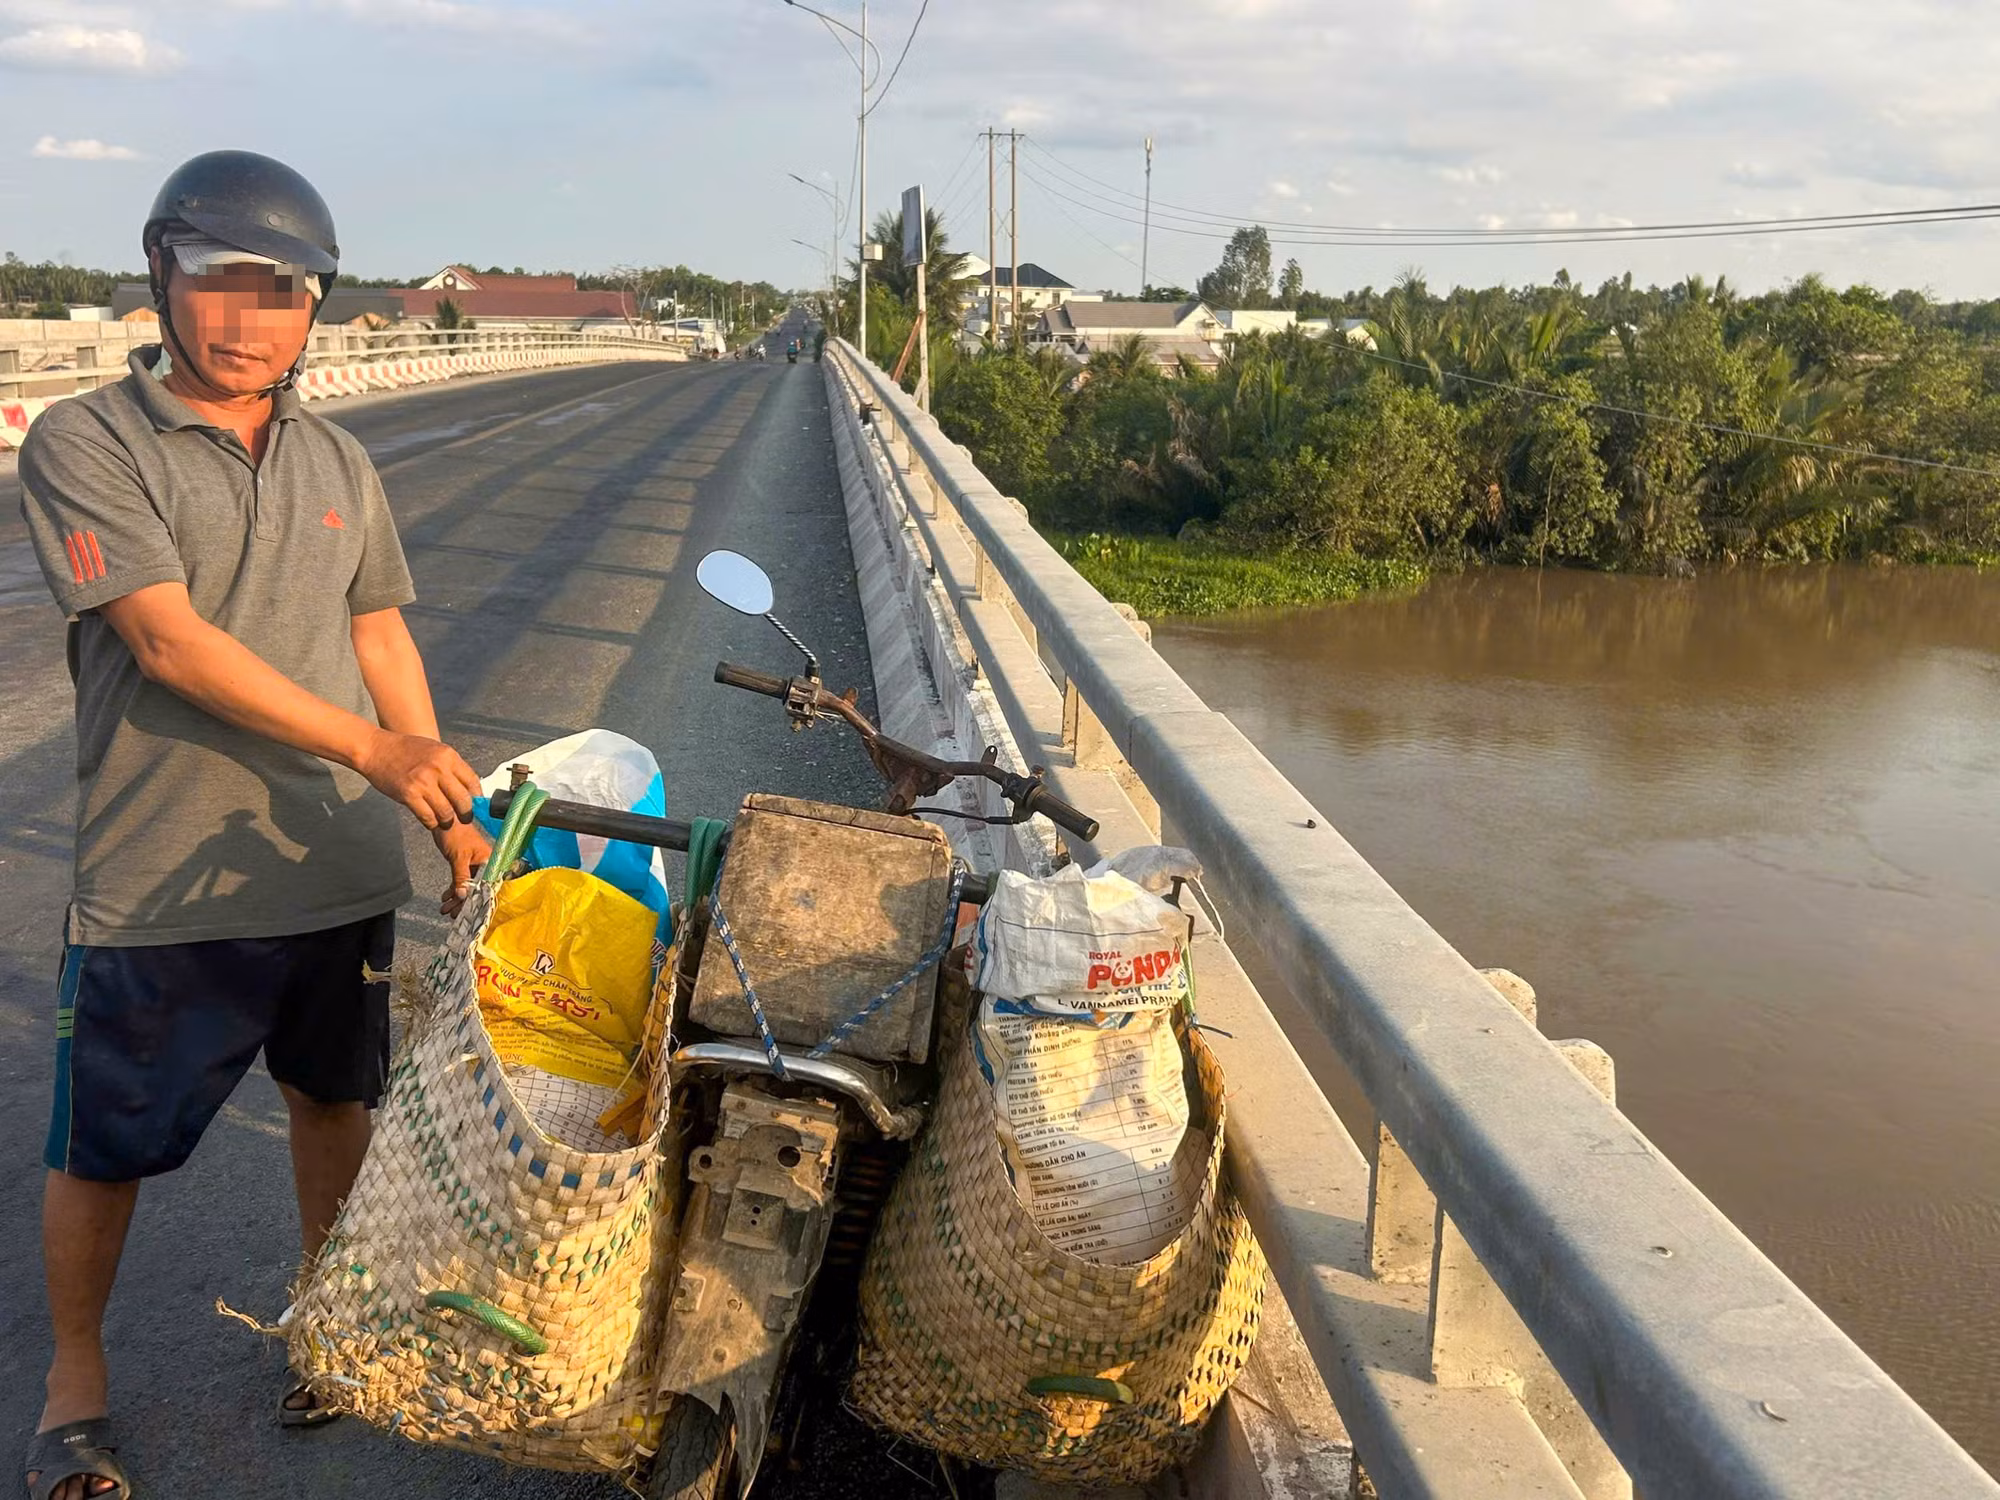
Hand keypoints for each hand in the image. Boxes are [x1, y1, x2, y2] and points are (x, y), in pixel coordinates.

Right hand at [354, 728, 481, 829]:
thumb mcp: (434, 750)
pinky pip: (428, 817)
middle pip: (463, 800)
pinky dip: (431, 823)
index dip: (477, 798)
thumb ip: (451, 767)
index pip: (472, 781)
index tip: (476, 805)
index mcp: (448, 756)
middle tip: (463, 818)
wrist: (376, 749)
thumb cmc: (405, 750)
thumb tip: (468, 788)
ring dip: (447, 820)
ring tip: (444, 821)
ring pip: (446, 812)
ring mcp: (423, 782)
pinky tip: (430, 820)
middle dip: (465, 813)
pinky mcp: (409, 794)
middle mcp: (438, 768)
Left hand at [435, 820, 492, 916]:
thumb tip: (463, 896)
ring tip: (446, 909)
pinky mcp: (465, 864)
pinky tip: (445, 898)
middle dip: (464, 903)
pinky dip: (453, 890)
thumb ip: (461, 877)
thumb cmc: (455, 832)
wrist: (443, 819)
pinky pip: (461, 881)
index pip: (488, 885)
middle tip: (454, 914)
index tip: (470, 914)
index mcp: (490, 860)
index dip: (480, 900)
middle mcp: (486, 864)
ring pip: (468, 887)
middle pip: (477, 888)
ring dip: (456, 899)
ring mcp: (475, 865)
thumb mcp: (458, 857)